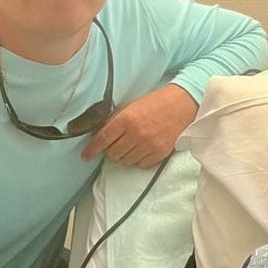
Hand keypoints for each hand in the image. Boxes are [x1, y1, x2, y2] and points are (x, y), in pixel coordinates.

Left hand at [81, 84, 197, 166]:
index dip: (91, 150)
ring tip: (132, 145)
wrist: (181, 104)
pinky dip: (138, 159)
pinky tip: (142, 150)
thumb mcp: (131, 106)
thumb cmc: (155, 103)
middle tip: (116, 144)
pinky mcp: (159, 153)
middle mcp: (136, 133)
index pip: (102, 139)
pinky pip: (140, 164)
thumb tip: (101, 135)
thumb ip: (116, 120)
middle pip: (113, 153)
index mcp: (126, 119)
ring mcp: (148, 145)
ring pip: (126, 161)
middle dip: (111, 151)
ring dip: (125, 155)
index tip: (85, 156)